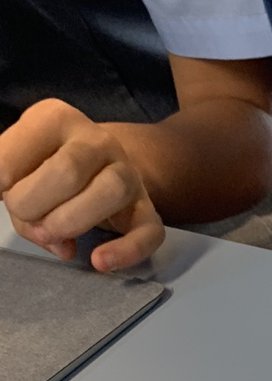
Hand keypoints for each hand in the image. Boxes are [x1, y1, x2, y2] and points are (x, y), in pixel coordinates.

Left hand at [0, 98, 163, 270]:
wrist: (103, 165)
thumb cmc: (49, 168)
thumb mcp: (21, 166)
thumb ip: (16, 194)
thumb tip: (48, 237)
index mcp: (56, 118)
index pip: (15, 154)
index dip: (3, 185)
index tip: (4, 193)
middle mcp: (97, 140)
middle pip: (67, 171)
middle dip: (34, 205)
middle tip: (29, 219)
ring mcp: (128, 174)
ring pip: (111, 192)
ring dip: (71, 222)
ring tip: (53, 236)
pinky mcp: (147, 210)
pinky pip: (147, 232)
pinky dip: (124, 251)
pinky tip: (99, 261)